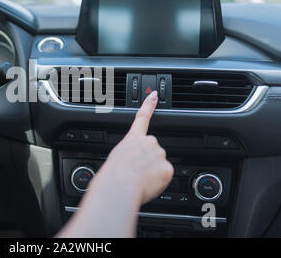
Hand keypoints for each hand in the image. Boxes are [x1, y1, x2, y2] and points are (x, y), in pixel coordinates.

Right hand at [92, 90, 173, 204]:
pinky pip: (165, 175)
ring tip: (140, 180)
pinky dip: (158, 181)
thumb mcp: (116, 158)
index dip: (149, 105)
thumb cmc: (113, 175)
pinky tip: (148, 184)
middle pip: (154, 151)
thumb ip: (130, 154)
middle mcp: (148, 142)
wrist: (120, 186)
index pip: (142, 117)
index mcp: (133, 138)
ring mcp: (159, 154)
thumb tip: (135, 163)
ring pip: (160, 164)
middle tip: (137, 173)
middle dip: (149, 161)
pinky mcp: (167, 168)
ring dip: (153, 172)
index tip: (154, 95)